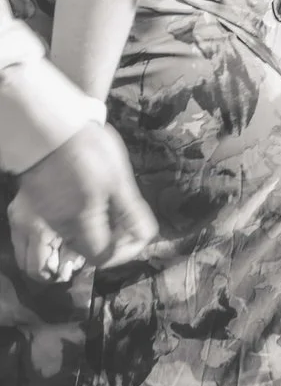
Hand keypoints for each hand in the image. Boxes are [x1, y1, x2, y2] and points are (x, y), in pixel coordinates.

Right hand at [13, 122, 156, 270]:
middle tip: (124, 222)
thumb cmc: (89, 151)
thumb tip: (142, 237)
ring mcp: (42, 218)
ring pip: (69, 241)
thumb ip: (130, 213)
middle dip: (108, 242)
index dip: (122, 251)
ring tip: (108, 212)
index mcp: (80, 222)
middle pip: (84, 252)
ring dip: (92, 234)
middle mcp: (56, 227)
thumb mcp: (119, 180)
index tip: (134, 235)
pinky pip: (56, 228)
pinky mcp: (34, 207)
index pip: (102, 257)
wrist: (50, 128)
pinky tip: (88, 204)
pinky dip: (76, 224)